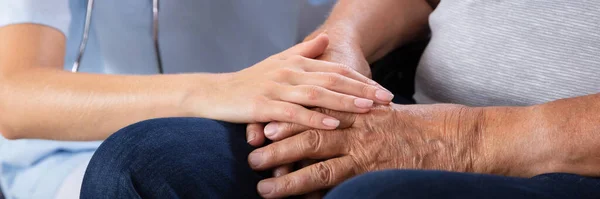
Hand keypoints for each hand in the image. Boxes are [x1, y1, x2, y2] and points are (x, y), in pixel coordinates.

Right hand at [195, 34, 393, 129]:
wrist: (216, 93)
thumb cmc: (250, 80)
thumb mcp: (279, 62)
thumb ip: (304, 51)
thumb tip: (326, 38)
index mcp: (296, 62)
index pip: (336, 69)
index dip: (361, 80)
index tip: (383, 90)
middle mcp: (289, 72)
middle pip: (332, 80)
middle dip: (362, 90)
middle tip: (387, 99)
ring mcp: (276, 89)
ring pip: (316, 94)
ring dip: (344, 102)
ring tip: (368, 108)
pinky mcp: (263, 106)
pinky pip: (293, 113)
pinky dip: (314, 118)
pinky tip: (333, 124)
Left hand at [248, 104, 484, 197]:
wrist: (458, 138)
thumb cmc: (421, 125)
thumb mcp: (386, 113)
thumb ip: (358, 116)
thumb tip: (330, 123)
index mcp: (359, 113)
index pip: (315, 115)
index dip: (288, 122)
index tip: (263, 128)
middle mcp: (359, 134)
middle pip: (310, 139)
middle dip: (279, 148)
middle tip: (253, 157)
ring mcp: (368, 158)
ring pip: (320, 168)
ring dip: (290, 179)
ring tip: (265, 189)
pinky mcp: (376, 178)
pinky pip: (342, 190)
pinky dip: (321, 198)